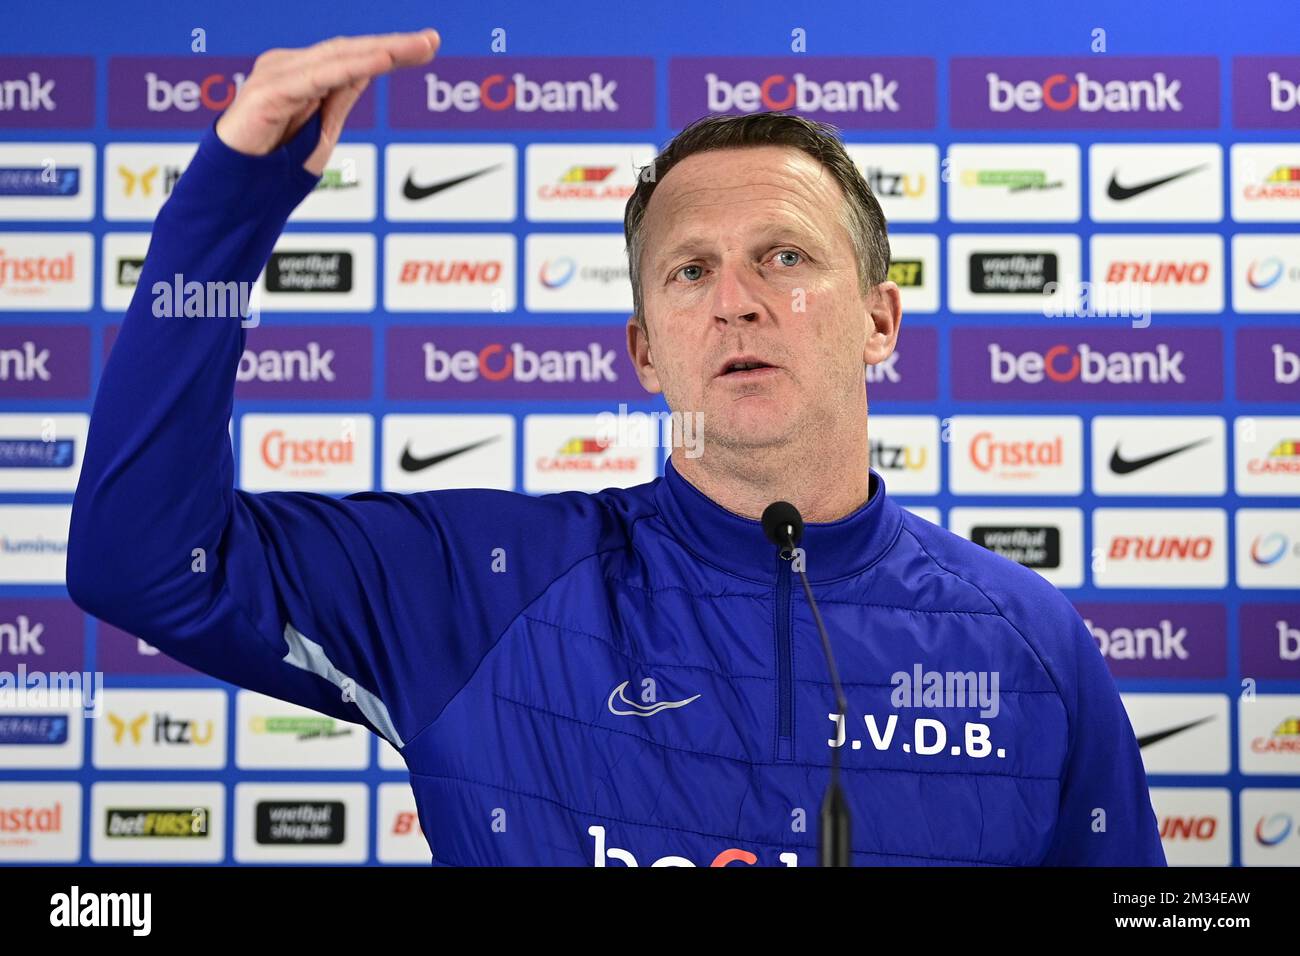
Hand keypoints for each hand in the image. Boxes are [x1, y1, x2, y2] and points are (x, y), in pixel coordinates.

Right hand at [214, 29, 440, 175]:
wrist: (236, 194)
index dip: (391, 50)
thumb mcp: (321, 131)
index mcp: (301, 75)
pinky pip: (317, 78)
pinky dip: (350, 68)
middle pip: (349, 50)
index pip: (353, 56)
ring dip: (380, 51)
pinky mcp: (267, 92)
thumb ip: (340, 98)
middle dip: (393, 45)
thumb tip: (369, 68)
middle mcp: (288, 68)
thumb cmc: (272, 169)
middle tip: (431, 40)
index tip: (428, 46)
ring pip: (337, 58)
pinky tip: (379, 61)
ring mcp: (276, 76)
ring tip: (414, 47)